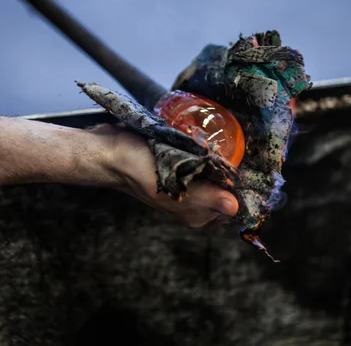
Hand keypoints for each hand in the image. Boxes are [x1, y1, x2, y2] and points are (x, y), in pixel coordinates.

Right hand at [94, 125, 238, 227]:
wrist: (109, 151)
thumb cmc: (136, 169)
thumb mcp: (171, 184)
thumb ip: (204, 197)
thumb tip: (235, 208)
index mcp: (194, 213)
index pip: (231, 203)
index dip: (238, 186)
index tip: (240, 165)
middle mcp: (193, 201)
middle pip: (225, 186)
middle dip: (229, 169)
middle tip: (226, 150)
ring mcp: (186, 182)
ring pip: (215, 170)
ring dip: (217, 156)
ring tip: (210, 143)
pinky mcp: (179, 164)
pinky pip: (200, 158)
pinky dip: (202, 148)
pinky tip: (198, 138)